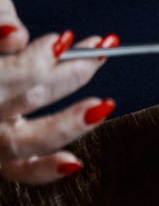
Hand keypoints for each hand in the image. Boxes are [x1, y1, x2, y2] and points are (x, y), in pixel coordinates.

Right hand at [0, 0, 115, 183]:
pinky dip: (47, 168)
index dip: (33, 61)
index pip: (1, 75)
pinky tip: (73, 161)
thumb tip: (15, 35)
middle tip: (96, 55)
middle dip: (64, 77)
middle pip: (20, 101)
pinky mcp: (5, 157)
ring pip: (23, 141)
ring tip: (102, 105)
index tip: (62, 42)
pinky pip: (23, 170)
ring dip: (67, 124)